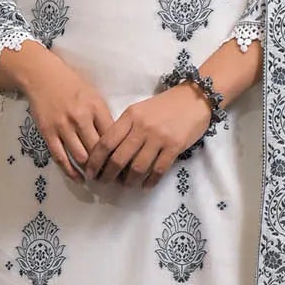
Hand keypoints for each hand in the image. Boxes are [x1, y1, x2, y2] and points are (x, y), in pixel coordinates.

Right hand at [0, 42, 114, 184]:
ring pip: (81, 156)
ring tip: (97, 178)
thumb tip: (117, 142)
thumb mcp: (94, 96)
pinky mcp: (48, 133)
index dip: (120, 153)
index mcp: (96, 107)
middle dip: (107, 166)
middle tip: (113, 177)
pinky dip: (71, 171)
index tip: (125, 164)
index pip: (113, 137)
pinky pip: (61, 157)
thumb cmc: (72, 86)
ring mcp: (63, 126)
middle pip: (98, 150)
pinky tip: (79, 179)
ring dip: (90, 171)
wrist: (42, 76)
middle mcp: (81, 118)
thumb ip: (104, 117)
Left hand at [83, 83, 212, 188]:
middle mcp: (142, 127)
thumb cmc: (164, 106)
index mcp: (130, 116)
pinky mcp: (174, 146)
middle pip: (119, 158)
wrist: (194, 98)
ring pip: (137, 167)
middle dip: (108, 175)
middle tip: (104, 183)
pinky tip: (145, 185)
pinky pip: (158, 170)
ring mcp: (159, 137)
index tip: (90, 172)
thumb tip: (109, 153)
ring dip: (129, 181)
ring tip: (126, 185)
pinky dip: (150, 181)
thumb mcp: (139, 110)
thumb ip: (125, 128)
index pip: (106, 142)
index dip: (95, 160)